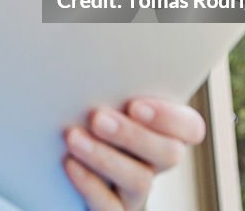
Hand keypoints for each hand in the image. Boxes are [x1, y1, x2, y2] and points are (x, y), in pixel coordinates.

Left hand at [63, 98, 205, 209]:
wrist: (54, 159)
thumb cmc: (81, 112)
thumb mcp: (102, 96)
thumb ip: (112, 85)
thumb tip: (97, 48)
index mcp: (162, 130)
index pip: (190, 128)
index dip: (170, 119)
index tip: (135, 105)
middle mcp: (154, 162)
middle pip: (168, 154)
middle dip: (132, 135)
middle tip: (98, 118)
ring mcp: (134, 191)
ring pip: (139, 181)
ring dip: (105, 156)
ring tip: (73, 137)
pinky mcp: (112, 209)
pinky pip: (109, 206)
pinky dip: (90, 184)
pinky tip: (70, 163)